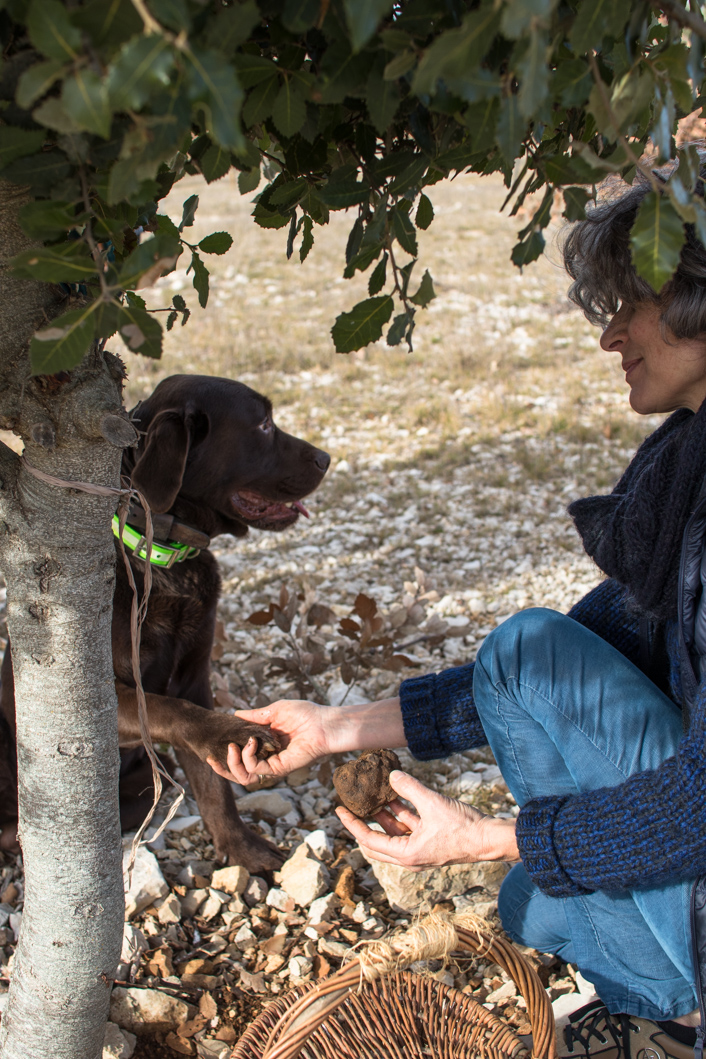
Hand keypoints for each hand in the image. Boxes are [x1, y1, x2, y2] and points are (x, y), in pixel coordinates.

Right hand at [207, 699, 335, 784]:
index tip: (211, 749)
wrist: (324, 722)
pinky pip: (257, 770)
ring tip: (232, 748)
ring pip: (245, 777)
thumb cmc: (305, 714)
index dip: (224, 757)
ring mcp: (273, 765)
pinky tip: (250, 742)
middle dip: (223, 768)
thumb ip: (255, 716)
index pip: (240, 759)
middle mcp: (267, 759)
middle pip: (238, 774)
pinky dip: (248, 758)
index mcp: (265, 746)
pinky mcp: (280, 769)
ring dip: (233, 764)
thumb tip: (236, 714)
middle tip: (213, 756)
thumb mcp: (274, 711)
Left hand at [335, 770, 518, 869]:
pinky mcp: (430, 840)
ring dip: (383, 815)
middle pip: (376, 841)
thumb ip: (410, 788)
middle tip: (351, 806)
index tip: (338, 809)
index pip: (369, 840)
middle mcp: (410, 856)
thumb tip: (390, 775)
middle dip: (363, 822)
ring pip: (393, 832)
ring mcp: (420, 849)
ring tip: (371, 794)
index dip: (352, 823)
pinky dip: (400, 813)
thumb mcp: (433, 803)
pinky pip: (408, 827)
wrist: (489, 839)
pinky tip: (396, 794)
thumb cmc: (463, 827)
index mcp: (406, 854)